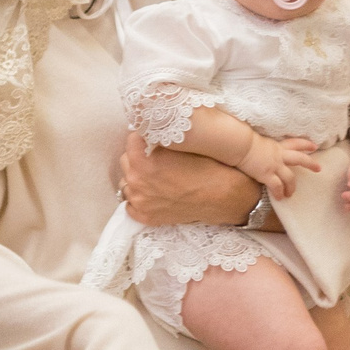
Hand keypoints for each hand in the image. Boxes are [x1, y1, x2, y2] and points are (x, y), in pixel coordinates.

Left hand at [120, 133, 262, 228]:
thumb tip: (149, 132)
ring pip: (126, 182)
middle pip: (125, 160)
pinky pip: (129, 205)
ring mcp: (140, 202)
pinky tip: (151, 192)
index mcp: (144, 163)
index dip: (142, 135)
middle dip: (137, 155)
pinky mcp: (146, 217)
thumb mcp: (182, 146)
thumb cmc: (207, 167)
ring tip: (153, 175)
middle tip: (153, 154)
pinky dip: (137, 198)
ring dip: (136, 176)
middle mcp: (137, 183)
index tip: (149, 135)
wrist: (223, 196)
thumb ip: (159, 140)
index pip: (131, 140)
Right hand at [238, 134, 319, 198]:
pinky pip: (277, 186)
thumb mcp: (257, 140)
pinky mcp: (267, 175)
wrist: (240, 145)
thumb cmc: (244, 141)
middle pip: (300, 159)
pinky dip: (279, 193)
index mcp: (277, 146)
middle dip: (310, 164)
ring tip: (290, 194)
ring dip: (292, 187)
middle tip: (318, 169)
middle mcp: (279, 155)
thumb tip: (258, 148)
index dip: (305, 144)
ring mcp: (274, 165)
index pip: (295, 143)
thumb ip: (262, 145)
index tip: (314, 147)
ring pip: (290, 177)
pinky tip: (280, 198)